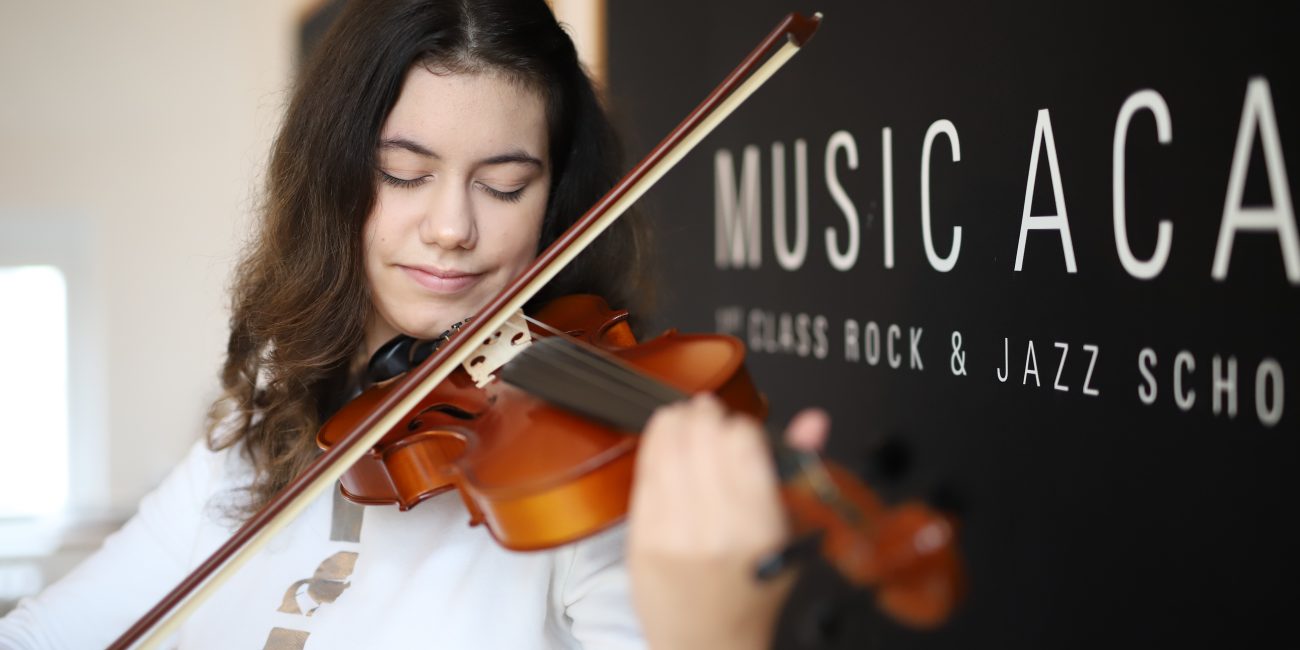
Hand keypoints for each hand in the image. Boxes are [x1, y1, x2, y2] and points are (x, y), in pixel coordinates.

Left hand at [627, 394, 828, 649]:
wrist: (708, 645)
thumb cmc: (753, 592)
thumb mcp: (788, 536)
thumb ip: (799, 471)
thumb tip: (813, 421)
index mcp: (760, 528)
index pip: (743, 443)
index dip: (740, 425)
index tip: (739, 428)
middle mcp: (717, 531)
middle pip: (702, 437)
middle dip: (705, 415)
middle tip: (707, 413)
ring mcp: (674, 537)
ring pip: (669, 449)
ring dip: (675, 423)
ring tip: (683, 419)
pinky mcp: (641, 541)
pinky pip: (644, 476)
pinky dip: (653, 448)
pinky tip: (662, 442)